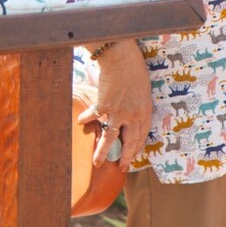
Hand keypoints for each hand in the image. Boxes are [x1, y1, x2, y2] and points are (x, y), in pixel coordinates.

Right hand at [76, 40, 152, 168]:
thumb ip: (140, 103)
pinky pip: (94, 115)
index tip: (134, 154)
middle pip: (129, 141)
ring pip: (110, 137)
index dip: (137, 146)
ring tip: (97, 163)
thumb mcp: (144, 88)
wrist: (121, 59)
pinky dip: (86, 118)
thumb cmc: (136, 68)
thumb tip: (135, 110)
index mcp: (145, 111)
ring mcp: (117, 112)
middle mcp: (132, 116)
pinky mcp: (103, 106)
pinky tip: (80, 122)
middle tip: (122, 167)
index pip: (142, 134)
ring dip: (102, 151)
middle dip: (126, 156)